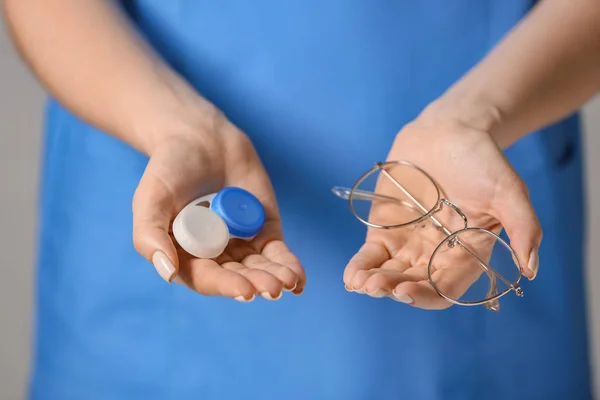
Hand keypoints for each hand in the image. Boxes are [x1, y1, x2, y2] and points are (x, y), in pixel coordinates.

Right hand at [132, 108, 304, 301]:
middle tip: (271, 287)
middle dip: (256, 283)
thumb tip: (167, 273)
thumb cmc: (169, 169)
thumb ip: (149, 234)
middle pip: (237, 276)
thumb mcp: (151, 198)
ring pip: (260, 268)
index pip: (205, 278)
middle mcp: (213, 256)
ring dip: (275, 277)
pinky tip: (298, 280)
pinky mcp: (264, 230)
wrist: (200, 137)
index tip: (244, 290)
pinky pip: (277, 253)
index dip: (225, 285)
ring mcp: (241, 244)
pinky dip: (289, 265)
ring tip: (288, 281)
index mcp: (184, 255)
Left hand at [344, 106, 541, 308]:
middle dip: (393, 288)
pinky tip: (351, 276)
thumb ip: (523, 227)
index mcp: (466, 254)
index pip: (445, 288)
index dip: (426, 295)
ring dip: (374, 282)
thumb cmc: (482, 159)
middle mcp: (436, 255)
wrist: (448, 130)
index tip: (405, 291)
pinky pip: (371, 255)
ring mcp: (408, 244)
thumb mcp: (509, 190)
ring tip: (361, 282)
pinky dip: (360, 266)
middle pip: (413, 283)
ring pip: (389, 273)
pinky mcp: (384, 229)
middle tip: (376, 286)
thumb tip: (531, 270)